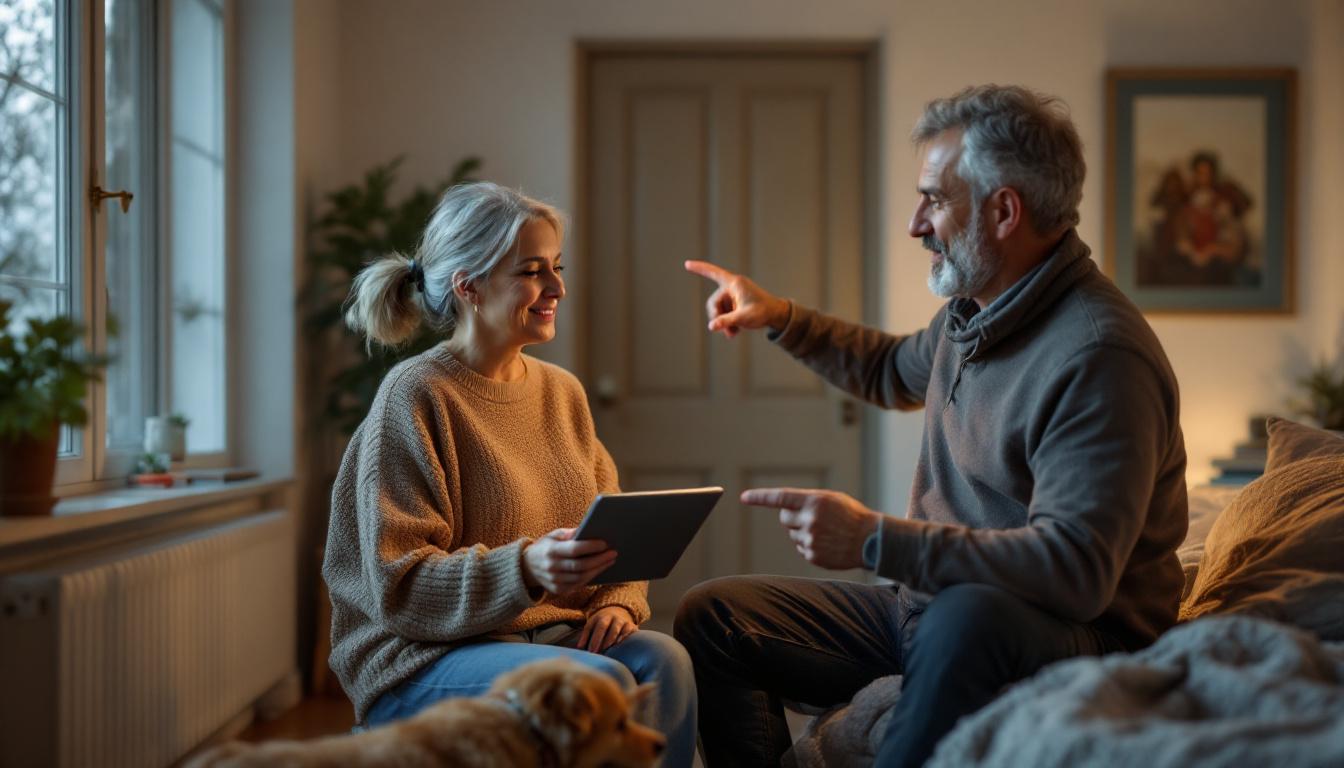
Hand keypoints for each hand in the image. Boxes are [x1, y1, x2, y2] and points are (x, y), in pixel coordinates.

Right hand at [522, 528, 616, 595]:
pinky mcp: (558, 590)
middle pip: (580, 566)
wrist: (526, 567)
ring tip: (610, 560)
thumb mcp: (552, 535)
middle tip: (613, 553)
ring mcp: (554, 581)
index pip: (574, 549)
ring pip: (581, 577)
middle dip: (599, 559)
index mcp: (550, 551)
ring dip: (598, 569)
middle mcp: (551, 567)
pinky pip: (578, 585)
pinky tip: (599, 569)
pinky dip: (590, 577)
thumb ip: (568, 533)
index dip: (590, 547)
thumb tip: (587, 530)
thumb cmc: (545, 547)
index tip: (605, 543)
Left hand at [577, 605, 636, 651]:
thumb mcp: (592, 626)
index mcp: (602, 617)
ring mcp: (623, 622)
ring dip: (613, 641)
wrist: (618, 612)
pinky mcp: (632, 626)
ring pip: (619, 630)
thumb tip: (579, 648)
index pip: (598, 627)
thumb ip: (585, 636)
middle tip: (598, 653)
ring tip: (608, 652)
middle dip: (603, 641)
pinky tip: (620, 646)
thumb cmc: (601, 624)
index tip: (591, 651)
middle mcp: (613, 618)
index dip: (595, 639)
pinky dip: (624, 638)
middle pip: (608, 628)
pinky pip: (629, 632)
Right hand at [684, 260, 790, 338]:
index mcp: (734, 283)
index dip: (700, 268)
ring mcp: (733, 295)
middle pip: (714, 302)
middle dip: (718, 318)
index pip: (713, 273)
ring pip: (718, 310)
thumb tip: (711, 326)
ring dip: (723, 323)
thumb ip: (727, 321)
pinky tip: (735, 331)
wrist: (777, 315)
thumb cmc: (763, 312)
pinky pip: (724, 312)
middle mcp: (732, 287)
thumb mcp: (744, 318)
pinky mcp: (736, 302)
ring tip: (733, 334)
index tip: (687, 264)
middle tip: (726, 332)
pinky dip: (727, 322)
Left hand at [740, 487, 881, 569]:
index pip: (780, 497)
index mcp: (815, 501)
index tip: (744, 497)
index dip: (760, 497)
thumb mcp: (831, 500)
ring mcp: (811, 539)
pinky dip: (811, 546)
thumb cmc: (851, 516)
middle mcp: (810, 520)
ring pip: (793, 535)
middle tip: (809, 518)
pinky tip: (828, 544)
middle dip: (791, 518)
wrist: (872, 540)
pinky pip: (801, 549)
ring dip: (803, 532)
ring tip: (826, 532)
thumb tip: (783, 508)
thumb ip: (807, 501)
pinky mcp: (813, 556)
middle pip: (784, 519)